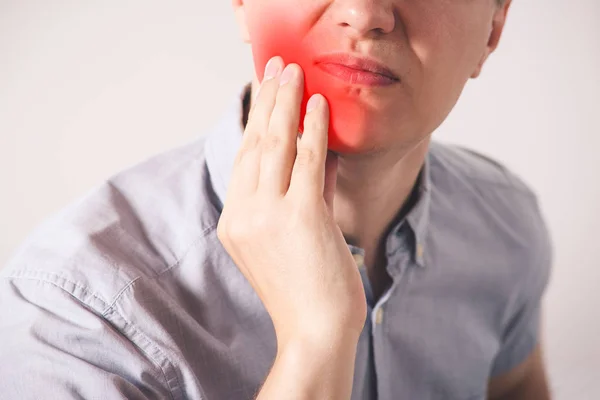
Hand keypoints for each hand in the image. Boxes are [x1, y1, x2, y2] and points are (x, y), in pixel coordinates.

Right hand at [217, 56, 366, 347]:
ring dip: (285, 102)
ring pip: (275, 144)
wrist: (315, 333)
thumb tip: (315, 153)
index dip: (254, 122)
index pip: (243, 160)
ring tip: (293, 73)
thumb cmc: (305, 291)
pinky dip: (313, 128)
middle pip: (254, 144)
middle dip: (266, 100)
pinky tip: (317, 105)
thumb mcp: (287, 240)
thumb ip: (296, 196)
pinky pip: (307, 159)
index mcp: (234, 222)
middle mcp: (243, 214)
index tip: (263, 93)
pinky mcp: (300, 215)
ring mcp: (268, 214)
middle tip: (276, 68)